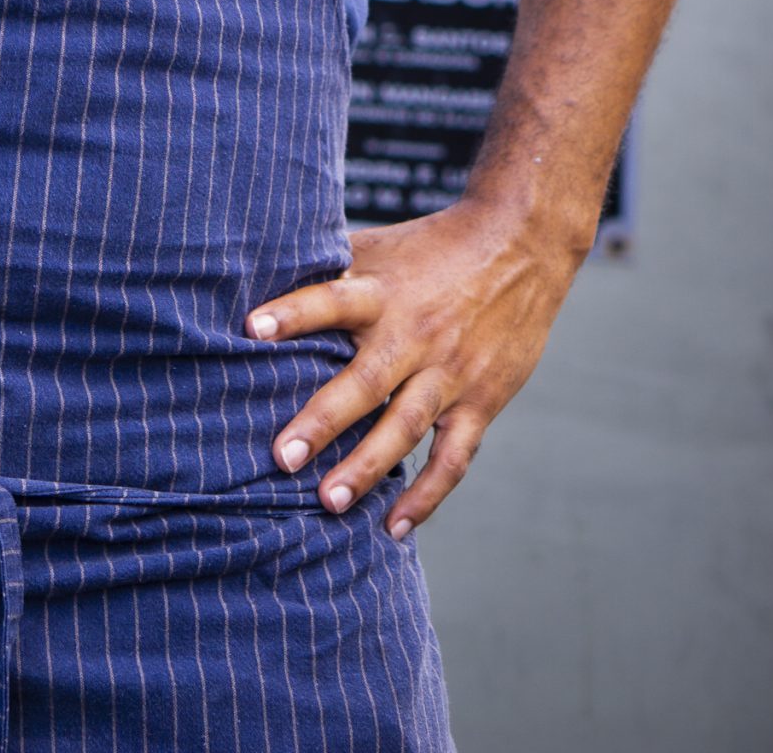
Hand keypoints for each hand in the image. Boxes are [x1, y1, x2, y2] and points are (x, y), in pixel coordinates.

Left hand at [245, 197, 580, 535]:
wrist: (521, 245)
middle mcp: (415, 334)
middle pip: (366, 381)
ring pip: (406, 427)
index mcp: (383, 291)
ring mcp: (451, 373)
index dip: (294, 313)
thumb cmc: (432, 248)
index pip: (332, 299)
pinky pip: (453, 456)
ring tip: (327, 502)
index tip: (251, 329)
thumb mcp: (381, 248)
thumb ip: (330, 267)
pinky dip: (427, 496)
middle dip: (323, 422)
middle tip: (282, 458)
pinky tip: (394, 527)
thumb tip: (262, 270)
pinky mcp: (481, 400)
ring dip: (367, 468)